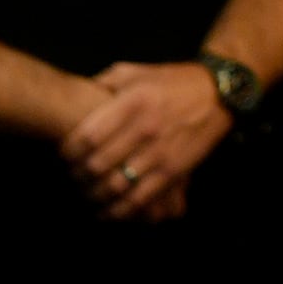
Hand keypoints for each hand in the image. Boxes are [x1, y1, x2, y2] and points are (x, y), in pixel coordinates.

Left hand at [58, 61, 231, 219]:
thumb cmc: (173, 81)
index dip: (68, 151)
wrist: (219, 93)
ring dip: (95, 195)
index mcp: (133, 102)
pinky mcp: (175, 170)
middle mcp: (146, 128)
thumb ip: (105, 81)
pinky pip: (142, 198)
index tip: (63, 155)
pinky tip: (109, 212)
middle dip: (78, 176)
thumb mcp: (138, 72)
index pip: (87, 136)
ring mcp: (162, 152)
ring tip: (87, 194)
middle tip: (73, 176)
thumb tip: (77, 95)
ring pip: (116, 185)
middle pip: (98, 164)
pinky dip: (121, 210)